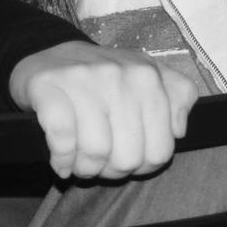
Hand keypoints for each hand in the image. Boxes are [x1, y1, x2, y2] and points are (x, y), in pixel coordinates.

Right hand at [8, 41, 197, 180]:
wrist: (50, 55)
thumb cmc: (104, 78)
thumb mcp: (149, 77)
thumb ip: (178, 96)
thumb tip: (178, 130)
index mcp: (147, 76)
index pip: (160, 150)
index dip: (143, 166)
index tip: (128, 158)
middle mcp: (118, 75)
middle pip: (127, 158)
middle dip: (113, 171)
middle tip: (102, 162)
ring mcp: (82, 79)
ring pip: (95, 152)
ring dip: (85, 168)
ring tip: (81, 162)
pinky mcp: (48, 86)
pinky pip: (62, 139)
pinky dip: (62, 159)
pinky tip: (61, 162)